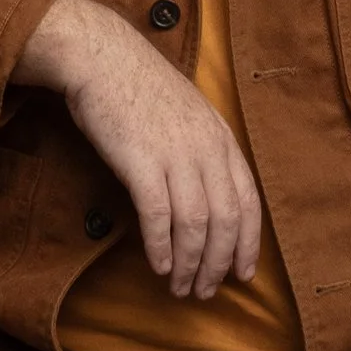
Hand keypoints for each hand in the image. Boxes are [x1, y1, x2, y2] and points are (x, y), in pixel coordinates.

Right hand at [17, 0, 262, 301]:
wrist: (102, 58)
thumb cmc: (140, 88)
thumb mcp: (189, 115)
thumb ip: (204, 152)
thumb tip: (208, 197)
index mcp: (222, 139)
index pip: (248, 202)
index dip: (248, 243)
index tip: (242, 274)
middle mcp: (206, 149)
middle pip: (224, 221)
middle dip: (217, 264)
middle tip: (205, 292)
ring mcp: (176, 155)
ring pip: (194, 225)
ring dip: (188, 264)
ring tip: (180, 288)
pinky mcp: (141, 162)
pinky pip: (158, 216)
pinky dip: (161, 247)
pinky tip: (158, 266)